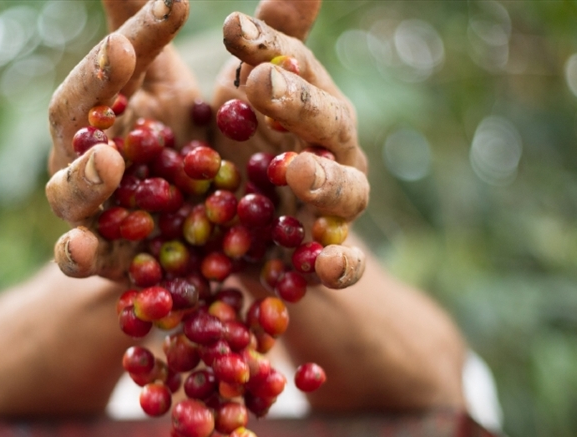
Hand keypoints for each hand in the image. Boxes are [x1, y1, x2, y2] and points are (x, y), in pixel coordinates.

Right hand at [45, 0, 197, 279]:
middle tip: (122, 52)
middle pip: (73, 122)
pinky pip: (77, 260)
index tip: (172, 7)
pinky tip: (82, 248)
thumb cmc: (180, 150)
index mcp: (99, 112)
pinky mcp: (102, 260)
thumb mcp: (176, 91)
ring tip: (110, 161)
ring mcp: (86, 210)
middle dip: (94, 89)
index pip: (105, 72)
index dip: (128, 41)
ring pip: (68, 192)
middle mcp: (80, 156)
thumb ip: (153, 34)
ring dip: (86, 176)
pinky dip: (76, 254)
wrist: (194, 235)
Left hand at [214, 1, 369, 288]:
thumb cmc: (244, 151)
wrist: (249, 239)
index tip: (230, 28)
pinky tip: (327, 268)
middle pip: (328, 122)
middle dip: (298, 104)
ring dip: (324, 181)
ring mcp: (335, 207)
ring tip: (297, 170)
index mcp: (309, 104)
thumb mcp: (236, 96)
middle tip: (261, 82)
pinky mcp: (325, 260)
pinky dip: (339, 267)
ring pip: (346, 191)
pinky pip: (344, 266)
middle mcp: (333, 151)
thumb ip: (254, 46)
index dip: (267, 45)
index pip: (295, 66)